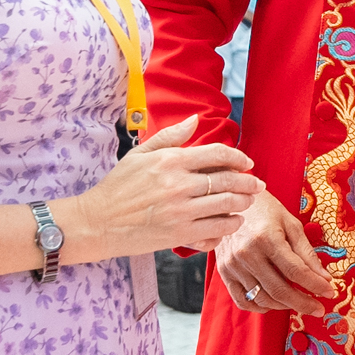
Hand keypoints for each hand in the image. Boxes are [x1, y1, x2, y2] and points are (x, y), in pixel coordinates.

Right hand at [61, 115, 260, 261]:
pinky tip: (230, 223)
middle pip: (229, 181)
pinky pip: (216, 230)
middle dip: (249, 183)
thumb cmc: (117, 187)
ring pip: (227, 206)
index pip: (217, 154)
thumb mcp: (139, 154)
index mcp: (171, 160)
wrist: (97, 222)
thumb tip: (195, 120)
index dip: (239, 157)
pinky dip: (228, 227)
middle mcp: (179, 184)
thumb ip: (170, 136)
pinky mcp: (179, 234)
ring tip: (246, 204)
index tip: (247, 163)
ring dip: (243, 205)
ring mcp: (181, 211)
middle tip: (257, 186)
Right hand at [215, 187, 337, 313]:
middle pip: (279, 290)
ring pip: (262, 298)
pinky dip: (261, 306)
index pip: (295, 271)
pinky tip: (275, 301)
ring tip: (299, 301)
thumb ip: (306, 253)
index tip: (329, 292)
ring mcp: (233, 265)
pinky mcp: (224, 272)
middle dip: (303, 303)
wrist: (231, 202)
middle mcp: (247, 254)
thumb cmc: (264, 210)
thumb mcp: (290, 224)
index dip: (315, 285)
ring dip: (284, 305)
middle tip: (318, 308)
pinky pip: (243, 300)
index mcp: (266, 238)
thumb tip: (324, 278)